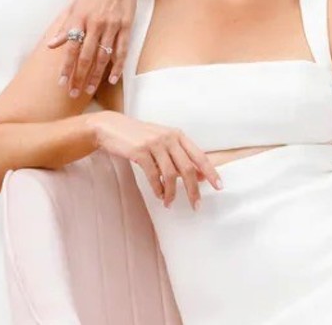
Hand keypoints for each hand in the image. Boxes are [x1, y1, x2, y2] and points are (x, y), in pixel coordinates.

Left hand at [45, 0, 142, 97]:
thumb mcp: (75, 4)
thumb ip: (65, 26)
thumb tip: (52, 45)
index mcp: (79, 17)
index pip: (70, 48)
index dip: (66, 67)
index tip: (62, 82)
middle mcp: (95, 23)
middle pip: (85, 56)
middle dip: (79, 77)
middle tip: (73, 93)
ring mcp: (112, 26)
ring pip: (103, 57)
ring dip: (95, 76)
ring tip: (89, 90)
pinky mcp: (126, 26)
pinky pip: (122, 50)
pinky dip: (117, 66)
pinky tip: (112, 79)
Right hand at [88, 111, 221, 209]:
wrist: (111, 127)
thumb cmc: (139, 136)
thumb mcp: (162, 141)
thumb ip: (179, 156)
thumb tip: (200, 175)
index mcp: (178, 135)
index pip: (199, 156)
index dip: (211, 172)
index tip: (219, 186)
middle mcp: (169, 138)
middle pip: (188, 168)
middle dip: (193, 190)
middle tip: (196, 205)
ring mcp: (154, 144)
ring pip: (171, 175)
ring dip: (172, 193)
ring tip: (170, 203)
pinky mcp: (140, 151)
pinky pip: (154, 176)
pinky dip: (158, 189)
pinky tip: (159, 195)